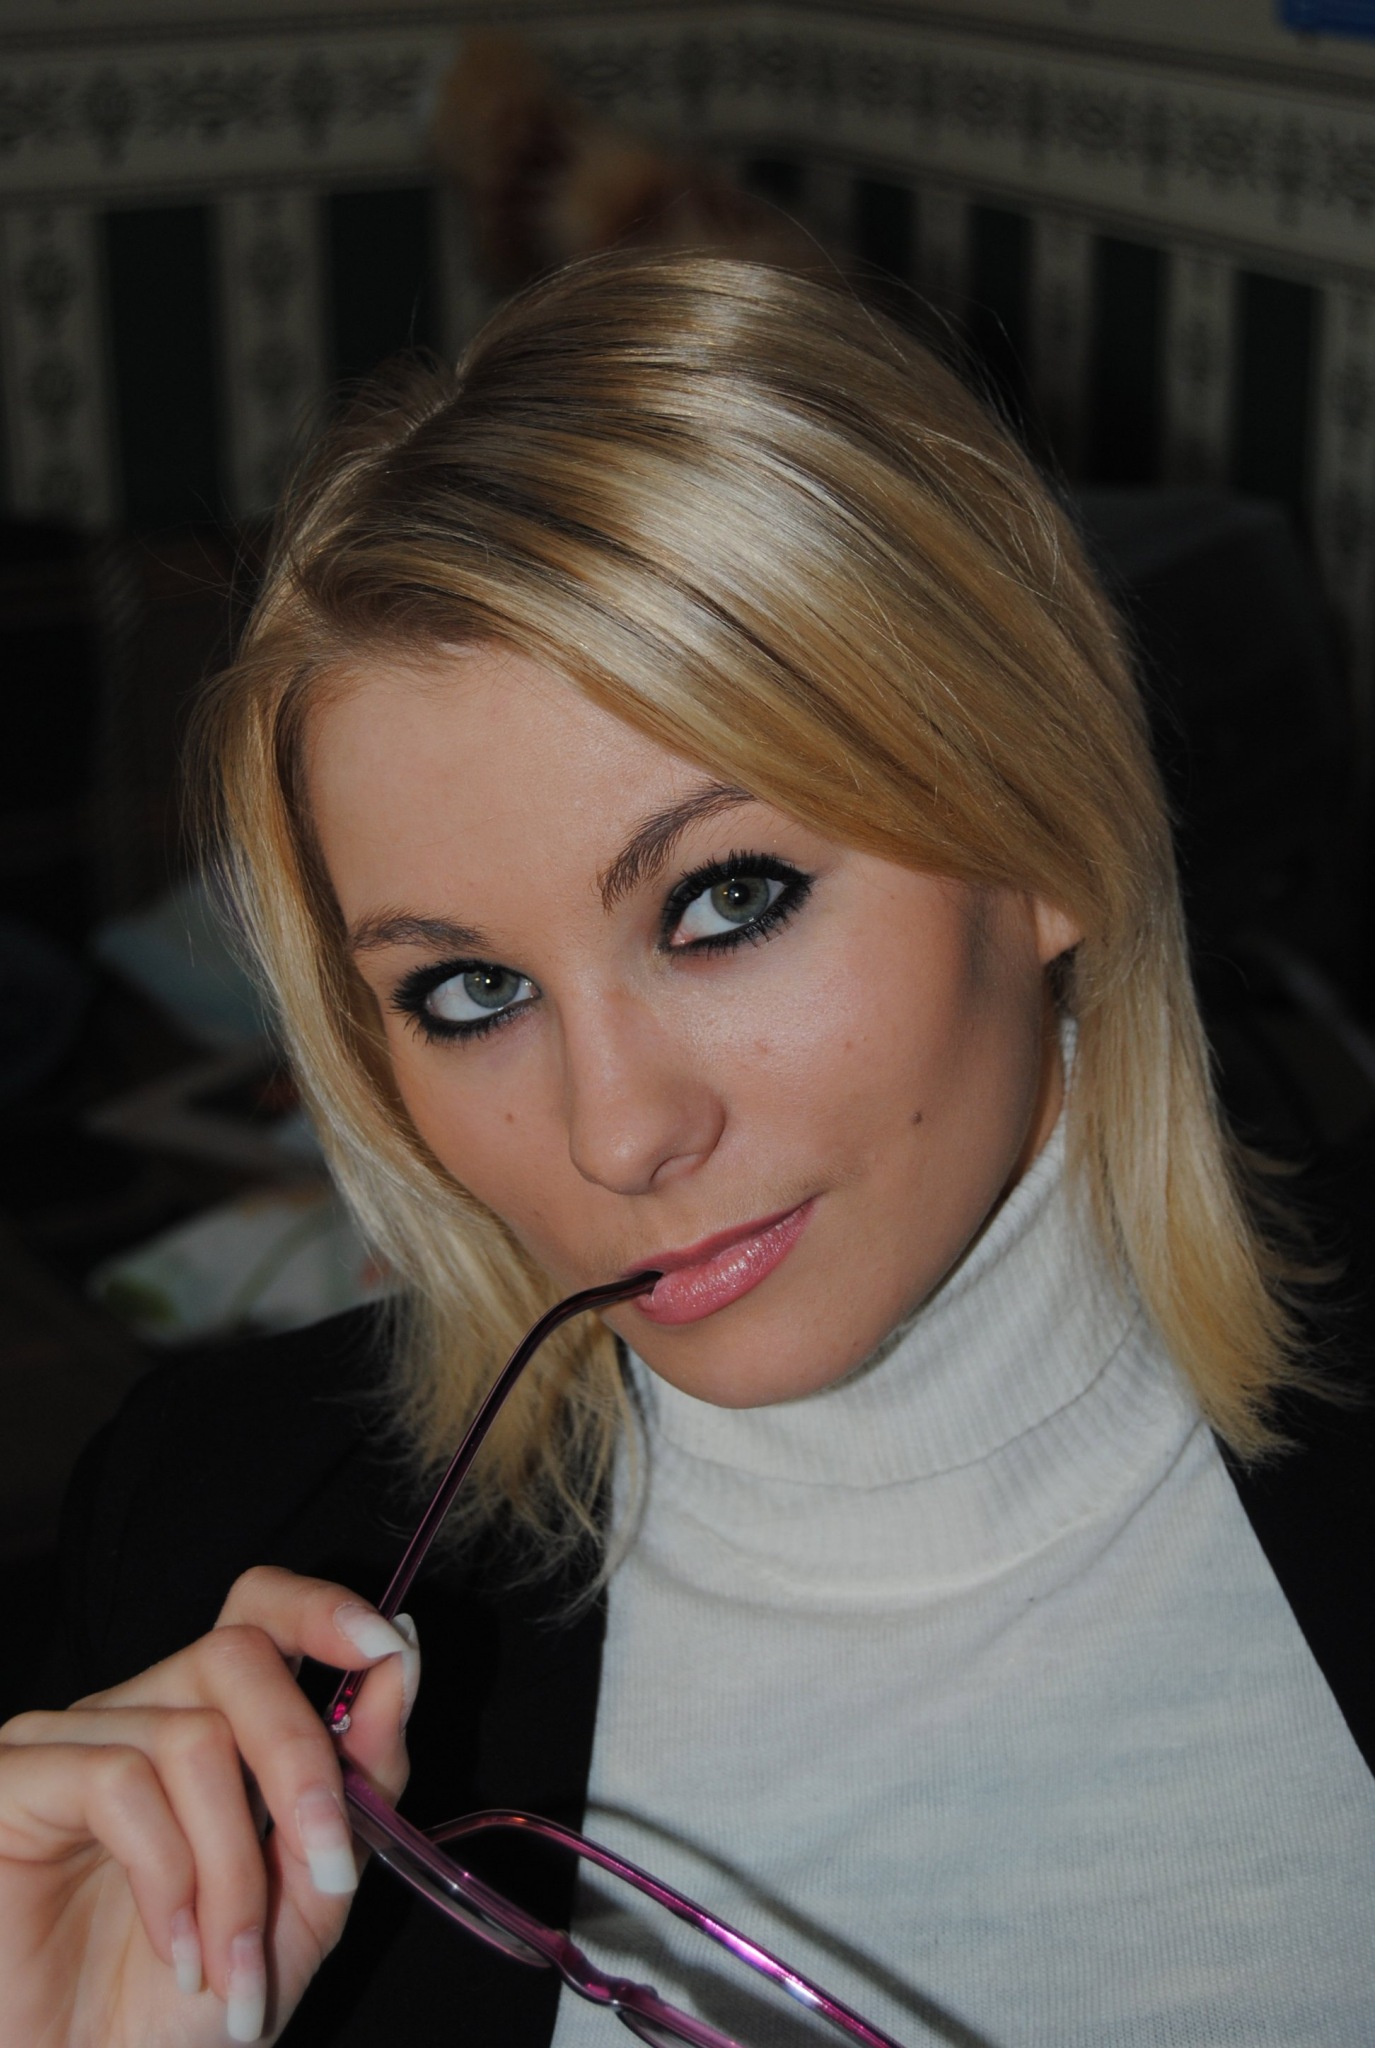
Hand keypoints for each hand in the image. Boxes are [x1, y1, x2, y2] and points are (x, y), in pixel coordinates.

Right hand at [0, 1565, 419, 2047]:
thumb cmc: (194, 2002)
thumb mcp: (308, 1893)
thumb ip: (359, 1778)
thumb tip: (398, 1660)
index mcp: (210, 1721)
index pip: (260, 1609)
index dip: (322, 1608)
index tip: (387, 1648)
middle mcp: (137, 1710)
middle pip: (236, 1655)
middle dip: (302, 1760)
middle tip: (329, 1871)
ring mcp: (67, 1739)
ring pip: (191, 1738)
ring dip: (236, 1867)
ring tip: (232, 1966)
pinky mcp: (13, 1780)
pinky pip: (117, 1782)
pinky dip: (169, 1878)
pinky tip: (176, 1951)